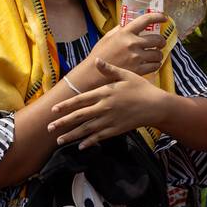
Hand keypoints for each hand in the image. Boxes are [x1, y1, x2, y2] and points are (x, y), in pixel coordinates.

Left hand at [49, 58, 166, 147]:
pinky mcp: (117, 130)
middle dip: (63, 123)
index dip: (66, 106)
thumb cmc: (142, 88)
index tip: (54, 110)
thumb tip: (98, 60)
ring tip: (59, 140)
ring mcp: (110, 120)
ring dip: (72, 135)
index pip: (80, 100)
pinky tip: (80, 146)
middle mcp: (104, 108)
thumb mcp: (127, 75)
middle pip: (79, 116)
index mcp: (105, 93)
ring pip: (87, 129)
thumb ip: (110, 70)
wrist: (157, 106)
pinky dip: (89, 142)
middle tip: (49, 128)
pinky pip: (100, 137)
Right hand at [76, 12, 167, 80]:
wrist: (94, 73)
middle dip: (161, 41)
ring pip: (158, 54)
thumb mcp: (109, 37)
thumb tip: (132, 22)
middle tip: (160, 43)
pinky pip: (155, 66)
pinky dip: (156, 64)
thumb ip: (122, 29)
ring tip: (154, 55)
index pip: (146, 20)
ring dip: (158, 54)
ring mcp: (136, 57)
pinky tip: (151, 63)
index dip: (158, 17)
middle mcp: (132, 44)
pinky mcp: (138, 70)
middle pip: (158, 39)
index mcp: (125, 33)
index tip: (164, 18)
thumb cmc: (100, 54)